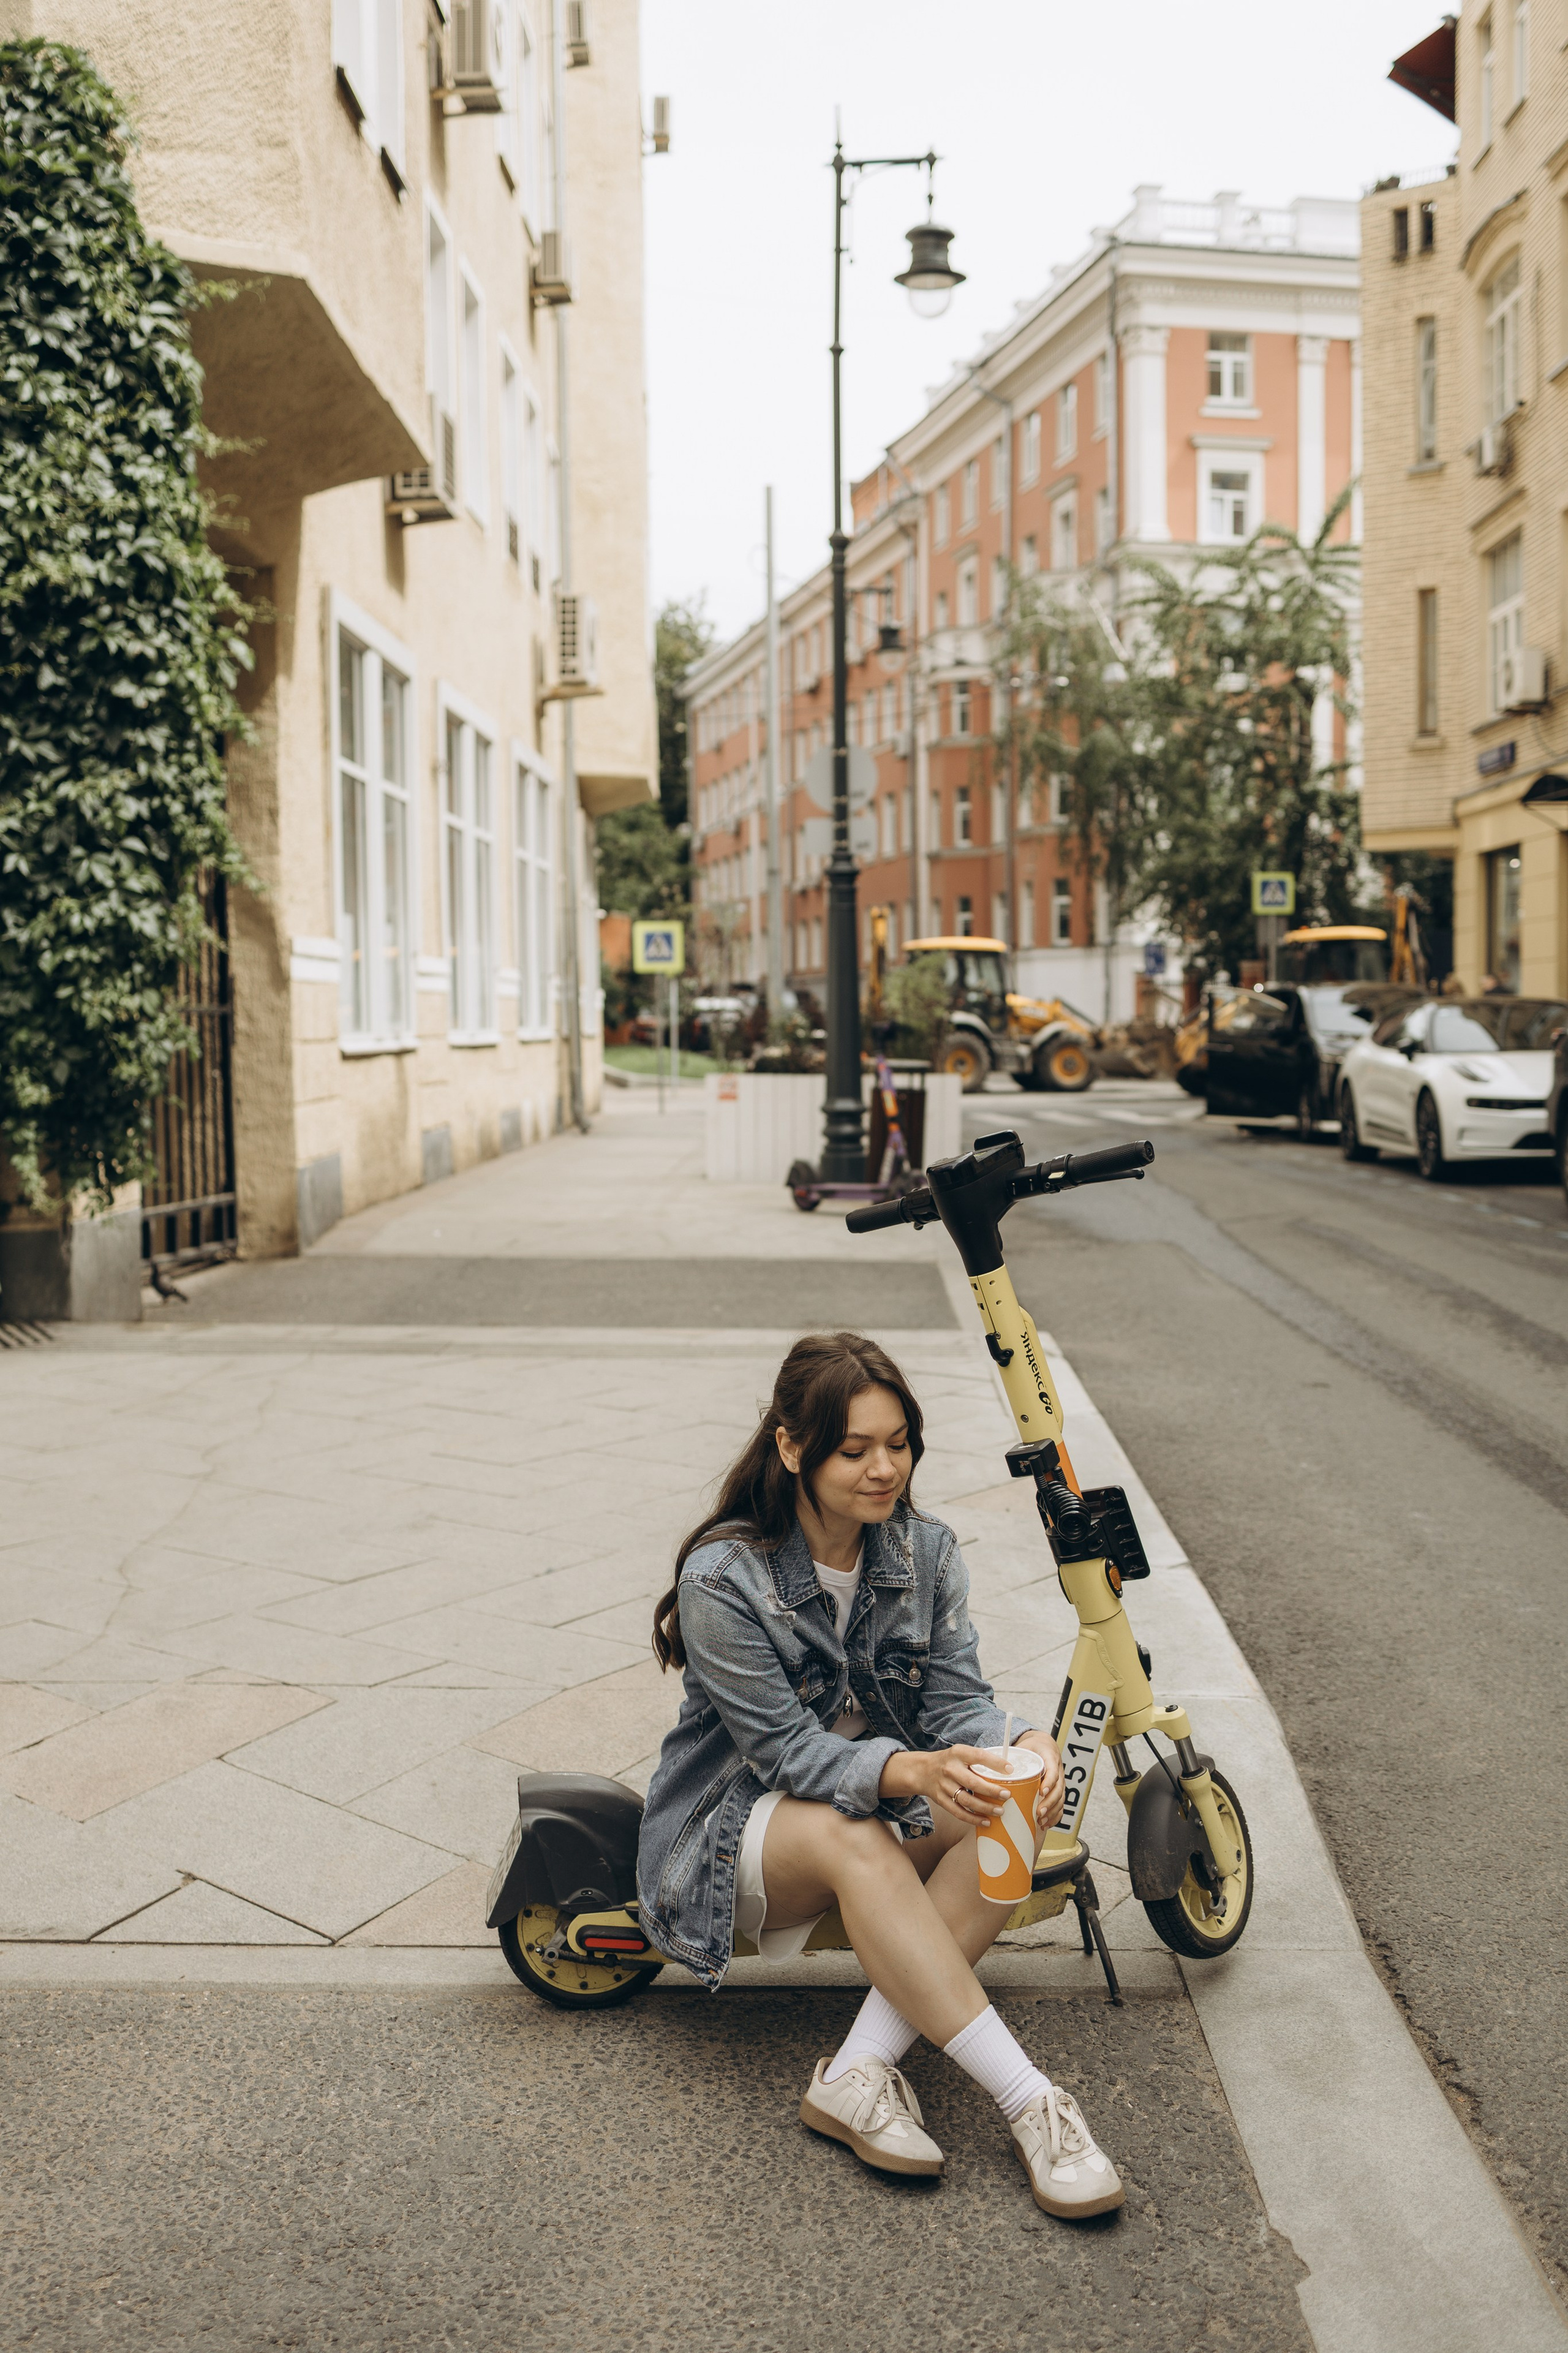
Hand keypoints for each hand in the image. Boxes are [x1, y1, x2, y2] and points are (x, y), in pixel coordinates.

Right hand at [879, 1742, 1012, 1827]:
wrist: (922, 1770)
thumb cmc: (949, 1761)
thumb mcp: (960, 1753)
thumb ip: (978, 1760)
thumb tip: (1006, 1770)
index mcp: (958, 1753)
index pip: (978, 1756)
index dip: (995, 1763)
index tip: (1010, 1769)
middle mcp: (949, 1769)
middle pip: (972, 1782)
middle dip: (992, 1790)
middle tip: (1007, 1795)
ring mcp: (944, 1786)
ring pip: (966, 1800)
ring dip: (985, 1807)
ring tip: (1000, 1811)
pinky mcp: (941, 1800)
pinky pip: (958, 1812)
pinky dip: (973, 1818)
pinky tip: (986, 1821)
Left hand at [1014, 1731, 1065, 1833]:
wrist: (1044, 1746)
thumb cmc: (1032, 1748)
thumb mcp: (1023, 1747)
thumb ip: (1011, 1756)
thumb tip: (989, 1765)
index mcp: (1050, 1758)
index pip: (1053, 1772)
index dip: (1049, 1783)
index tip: (1041, 1792)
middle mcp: (1058, 1771)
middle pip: (1058, 1790)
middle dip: (1049, 1803)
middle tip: (1038, 1812)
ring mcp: (1059, 1782)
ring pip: (1060, 1800)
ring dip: (1051, 1812)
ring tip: (1040, 1820)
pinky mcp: (1057, 1791)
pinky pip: (1060, 1806)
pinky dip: (1054, 1816)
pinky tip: (1045, 1824)